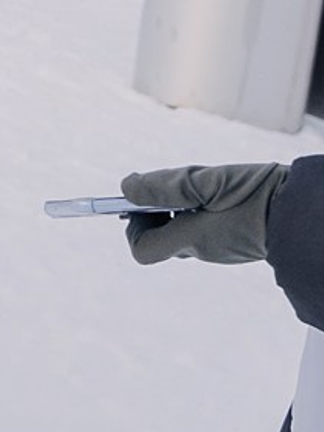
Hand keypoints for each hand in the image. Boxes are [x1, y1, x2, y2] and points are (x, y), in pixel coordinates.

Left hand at [121, 163, 286, 263]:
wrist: (305, 212)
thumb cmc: (258, 195)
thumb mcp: (207, 182)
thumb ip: (165, 185)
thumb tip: (126, 189)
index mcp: (193, 239)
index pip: (143, 250)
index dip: (132, 226)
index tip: (137, 200)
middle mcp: (204, 249)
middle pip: (161, 236)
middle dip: (153, 211)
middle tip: (166, 186)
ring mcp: (221, 247)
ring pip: (184, 230)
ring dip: (177, 208)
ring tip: (195, 186)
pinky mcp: (236, 241)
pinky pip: (205, 228)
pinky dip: (198, 211)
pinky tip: (214, 193)